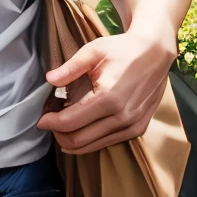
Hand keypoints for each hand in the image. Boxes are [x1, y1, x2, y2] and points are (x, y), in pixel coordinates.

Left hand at [37, 30, 175, 153]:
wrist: (156, 53)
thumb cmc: (123, 49)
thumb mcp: (93, 51)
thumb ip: (70, 68)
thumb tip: (49, 80)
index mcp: (108, 97)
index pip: (70, 122)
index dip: (50, 123)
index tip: (40, 118)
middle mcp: (122, 117)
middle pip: (78, 140)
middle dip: (58, 134)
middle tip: (50, 121)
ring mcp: (132, 126)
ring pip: (92, 146)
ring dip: (72, 139)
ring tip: (63, 123)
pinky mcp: (138, 129)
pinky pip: (107, 142)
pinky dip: (90, 139)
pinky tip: (83, 125)